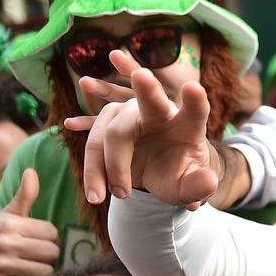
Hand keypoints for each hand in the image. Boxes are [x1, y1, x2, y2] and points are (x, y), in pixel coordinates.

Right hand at [63, 49, 217, 207]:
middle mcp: (160, 112)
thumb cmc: (181, 176)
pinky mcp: (113, 122)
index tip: (193, 87)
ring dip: (102, 164)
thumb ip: (199, 186)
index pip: (195, 110)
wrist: (163, 168)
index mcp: (187, 125)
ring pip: (113, 130)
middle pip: (151, 101)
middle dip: (147, 87)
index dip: (194, 100)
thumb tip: (205, 189)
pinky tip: (70, 123)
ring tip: (97, 198)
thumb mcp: (191, 185)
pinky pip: (95, 121)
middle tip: (142, 76)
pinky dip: (84, 124)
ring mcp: (133, 114)